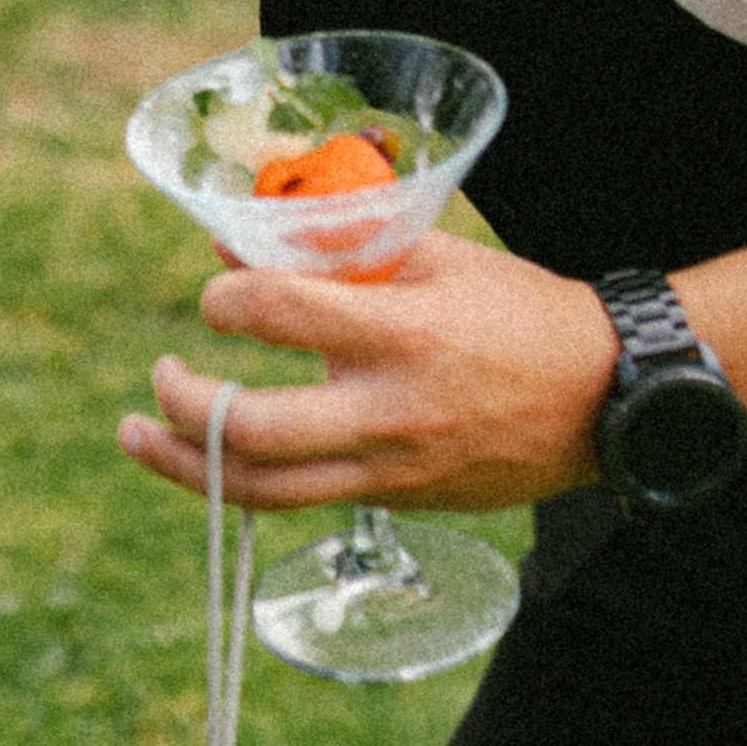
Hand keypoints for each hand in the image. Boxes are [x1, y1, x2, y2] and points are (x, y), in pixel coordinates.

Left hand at [117, 231, 618, 515]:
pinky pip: (304, 501)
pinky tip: (212, 459)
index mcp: (402, 332)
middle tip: (160, 378)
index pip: (279, 313)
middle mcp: (390, 410)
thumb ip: (336, 251)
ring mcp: (392, 467)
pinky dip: (247, 481)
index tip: (216, 298)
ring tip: (138, 434)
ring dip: (186, 465)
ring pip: (265, 489)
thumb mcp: (438, 259)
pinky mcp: (398, 500)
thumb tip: (235, 245)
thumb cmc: (520, 313)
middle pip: (253, 429)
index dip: (225, 301)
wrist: (607, 400)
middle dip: (185, 406)